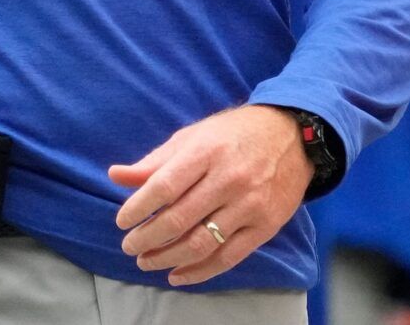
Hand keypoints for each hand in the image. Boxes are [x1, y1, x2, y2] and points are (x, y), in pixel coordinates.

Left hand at [109, 105, 311, 286]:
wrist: (293, 137)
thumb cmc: (233, 135)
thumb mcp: (193, 136)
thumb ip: (155, 161)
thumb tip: (115, 175)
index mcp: (206, 151)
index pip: (165, 186)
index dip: (138, 208)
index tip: (122, 222)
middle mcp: (229, 179)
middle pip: (180, 219)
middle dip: (148, 238)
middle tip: (129, 246)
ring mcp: (249, 205)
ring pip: (202, 243)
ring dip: (168, 258)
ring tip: (146, 261)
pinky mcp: (265, 226)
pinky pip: (228, 257)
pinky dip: (199, 271)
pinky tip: (177, 274)